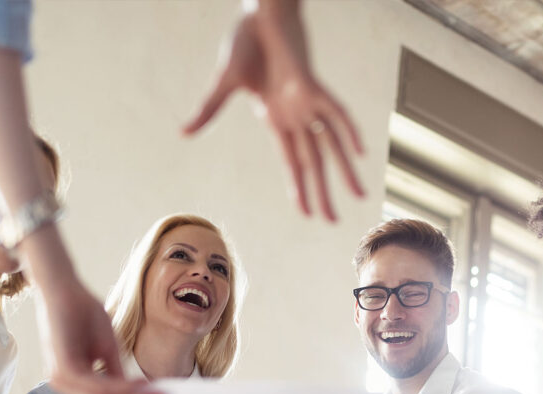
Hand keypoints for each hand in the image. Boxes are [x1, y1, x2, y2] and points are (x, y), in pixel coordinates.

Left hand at [37, 277, 168, 393]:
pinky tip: (143, 386)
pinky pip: (99, 386)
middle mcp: (67, 385)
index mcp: (77, 383)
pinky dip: (123, 388)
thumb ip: (117, 374)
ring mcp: (62, 379)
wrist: (63, 290)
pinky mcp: (63, 368)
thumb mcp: (108, 349)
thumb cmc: (83, 315)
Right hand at [184, 6, 364, 218]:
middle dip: (323, 192)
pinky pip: (336, 111)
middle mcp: (295, 117)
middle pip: (314, 162)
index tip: (307, 214)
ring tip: (360, 195)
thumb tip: (182, 132)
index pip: (292, 163)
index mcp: (277, 121)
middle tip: (333, 222)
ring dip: (345, 170)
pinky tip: (359, 150)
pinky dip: (348, 129)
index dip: (299, 189)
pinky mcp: (312, 85)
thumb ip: (209, 110)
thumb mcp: (224, 83)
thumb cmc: (244, 44)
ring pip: (331, 144)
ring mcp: (306, 103)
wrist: (259, 12)